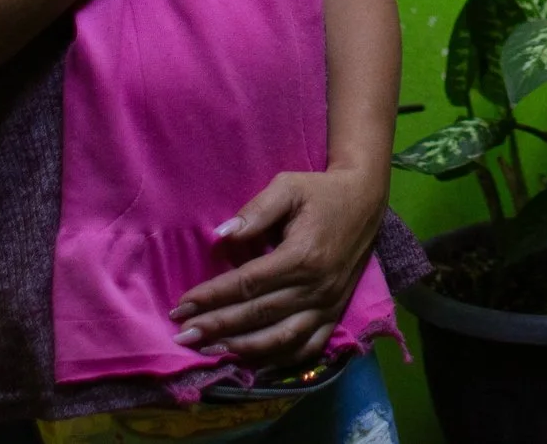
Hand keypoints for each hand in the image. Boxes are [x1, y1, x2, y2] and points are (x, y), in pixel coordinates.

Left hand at [168, 169, 386, 368]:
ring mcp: (328, 305)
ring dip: (242, 348)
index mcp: (302, 256)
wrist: (365, 202)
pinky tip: (251, 359)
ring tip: (209, 350)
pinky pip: (306, 348)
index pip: (248, 284)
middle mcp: (316, 287)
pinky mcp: (335, 314)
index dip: (213, 296)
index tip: (181, 305)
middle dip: (217, 326)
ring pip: (280, 339)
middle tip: (182, 335)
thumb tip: (221, 235)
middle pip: (258, 315)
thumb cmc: (321, 192)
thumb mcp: (288, 187)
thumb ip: (256, 210)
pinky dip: (277, 359)